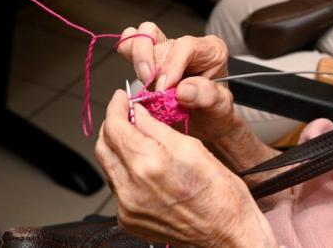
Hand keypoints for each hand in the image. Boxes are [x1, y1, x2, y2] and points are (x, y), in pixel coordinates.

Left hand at [95, 91, 276, 246]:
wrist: (228, 233)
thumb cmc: (221, 194)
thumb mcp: (193, 148)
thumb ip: (158, 129)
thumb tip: (140, 114)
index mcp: (150, 164)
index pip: (116, 127)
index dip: (116, 107)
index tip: (121, 98)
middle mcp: (132, 187)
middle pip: (104, 146)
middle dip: (113, 125)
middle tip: (127, 113)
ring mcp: (127, 207)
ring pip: (108, 166)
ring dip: (118, 148)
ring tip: (138, 138)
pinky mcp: (128, 220)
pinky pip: (117, 188)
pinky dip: (125, 171)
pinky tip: (144, 167)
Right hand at [117, 23, 237, 141]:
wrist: (206, 122)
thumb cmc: (215, 111)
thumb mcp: (221, 107)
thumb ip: (206, 95)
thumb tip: (182, 89)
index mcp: (211, 50)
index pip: (186, 46)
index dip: (171, 66)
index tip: (164, 88)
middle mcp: (187, 45)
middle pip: (161, 45)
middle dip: (154, 71)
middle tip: (156, 93)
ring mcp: (166, 49)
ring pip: (142, 38)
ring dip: (139, 62)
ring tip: (147, 83)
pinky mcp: (148, 56)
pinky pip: (130, 43)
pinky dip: (129, 56)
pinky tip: (139, 75)